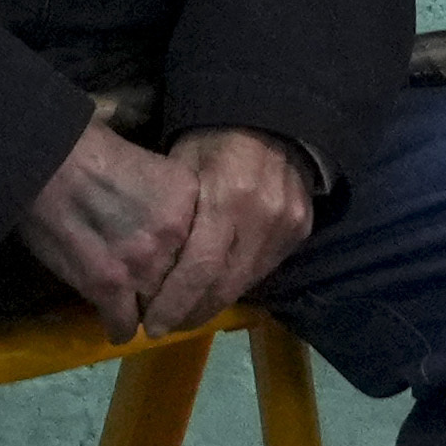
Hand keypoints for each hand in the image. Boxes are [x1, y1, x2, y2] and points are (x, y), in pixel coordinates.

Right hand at [24, 121, 201, 332]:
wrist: (43, 160)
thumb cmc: (89, 150)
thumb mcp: (151, 162)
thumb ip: (172, 198)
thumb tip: (178, 221)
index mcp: (188, 196)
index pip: (204, 245)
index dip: (189, 258)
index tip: (178, 265)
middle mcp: (174, 232)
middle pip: (183, 279)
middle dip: (168, 286)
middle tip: (153, 288)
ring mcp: (143, 263)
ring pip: (157, 307)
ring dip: (146, 309)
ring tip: (136, 308)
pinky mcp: (108, 286)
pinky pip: (125, 324)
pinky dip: (120, 328)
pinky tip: (117, 325)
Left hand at [132, 130, 313, 334]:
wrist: (273, 117)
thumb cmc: (214, 138)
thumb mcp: (181, 165)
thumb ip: (172, 215)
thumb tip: (145, 267)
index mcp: (228, 197)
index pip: (200, 268)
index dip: (175, 303)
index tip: (152, 326)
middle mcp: (263, 217)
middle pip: (224, 285)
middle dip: (191, 313)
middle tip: (163, 328)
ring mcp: (287, 226)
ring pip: (245, 283)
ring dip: (213, 304)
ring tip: (185, 315)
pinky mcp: (300, 230)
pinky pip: (264, 269)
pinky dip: (237, 283)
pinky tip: (215, 290)